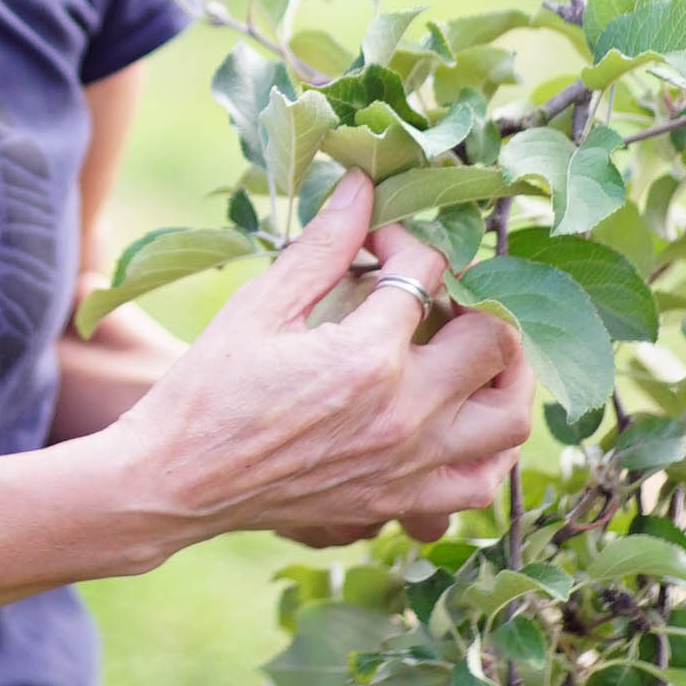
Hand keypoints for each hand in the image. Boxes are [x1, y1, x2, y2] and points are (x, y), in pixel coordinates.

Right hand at [102, 173, 535, 553]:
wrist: (176, 482)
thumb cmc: (207, 392)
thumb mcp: (259, 307)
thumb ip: (323, 246)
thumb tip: (363, 185)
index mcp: (366, 357)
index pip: (426, 272)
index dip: (404, 240)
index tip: (375, 242)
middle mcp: (404, 415)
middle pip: (494, 338)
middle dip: (473, 296)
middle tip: (437, 290)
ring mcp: (409, 466)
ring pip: (510, 416)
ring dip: (507, 372)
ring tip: (475, 348)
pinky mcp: (399, 501)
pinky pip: (482, 481)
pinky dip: (492, 448)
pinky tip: (466, 417)